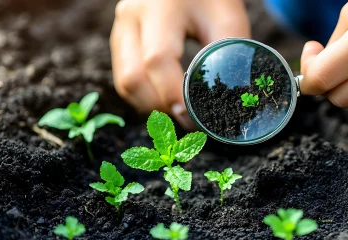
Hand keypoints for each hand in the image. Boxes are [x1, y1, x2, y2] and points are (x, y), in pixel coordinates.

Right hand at [110, 0, 249, 128]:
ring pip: (124, 82)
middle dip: (160, 107)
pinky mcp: (119, 38)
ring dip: (149, 105)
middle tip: (188, 119)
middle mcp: (131, 15)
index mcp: (160, 8)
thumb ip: (227, 58)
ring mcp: (120, 27)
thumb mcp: (228, 20)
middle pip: (133, 78)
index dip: (173, 95)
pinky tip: (164, 99)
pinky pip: (123, 78)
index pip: (158, 60)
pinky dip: (143, 96)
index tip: (193, 117)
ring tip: (177, 112)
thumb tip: (228, 104)